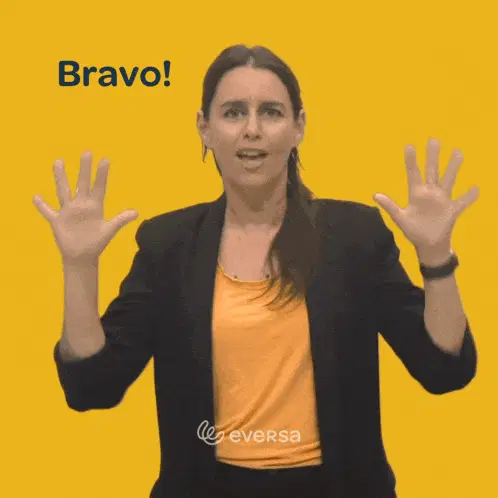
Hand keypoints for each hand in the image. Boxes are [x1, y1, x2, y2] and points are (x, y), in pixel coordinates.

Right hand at [33, 151, 138, 264]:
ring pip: (63, 191)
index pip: (99, 187)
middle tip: (87, 152)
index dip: (102, 175)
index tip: (105, 160)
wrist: (82, 256)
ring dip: (61, 177)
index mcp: (95, 206)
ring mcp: (68, 211)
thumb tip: (137, 212)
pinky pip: (48, 211)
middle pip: (82, 183)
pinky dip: (41, 205)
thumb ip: (121, 220)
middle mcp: (81, 205)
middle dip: (84, 169)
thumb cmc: (97, 242)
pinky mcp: (57, 221)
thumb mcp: (109, 230)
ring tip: (59, 161)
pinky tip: (35, 196)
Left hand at [373, 138, 478, 259]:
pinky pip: (463, 202)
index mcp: (416, 194)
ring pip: (449, 180)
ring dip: (453, 167)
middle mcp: (430, 193)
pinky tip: (476, 187)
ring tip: (458, 152)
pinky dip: (469, 196)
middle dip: (432, 156)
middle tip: (433, 140)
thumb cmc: (413, 230)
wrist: (428, 244)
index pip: (413, 174)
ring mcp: (442, 200)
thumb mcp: (400, 218)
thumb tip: (375, 195)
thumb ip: (390, 206)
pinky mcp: (452, 210)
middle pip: (432, 171)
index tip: (409, 146)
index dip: (411, 161)